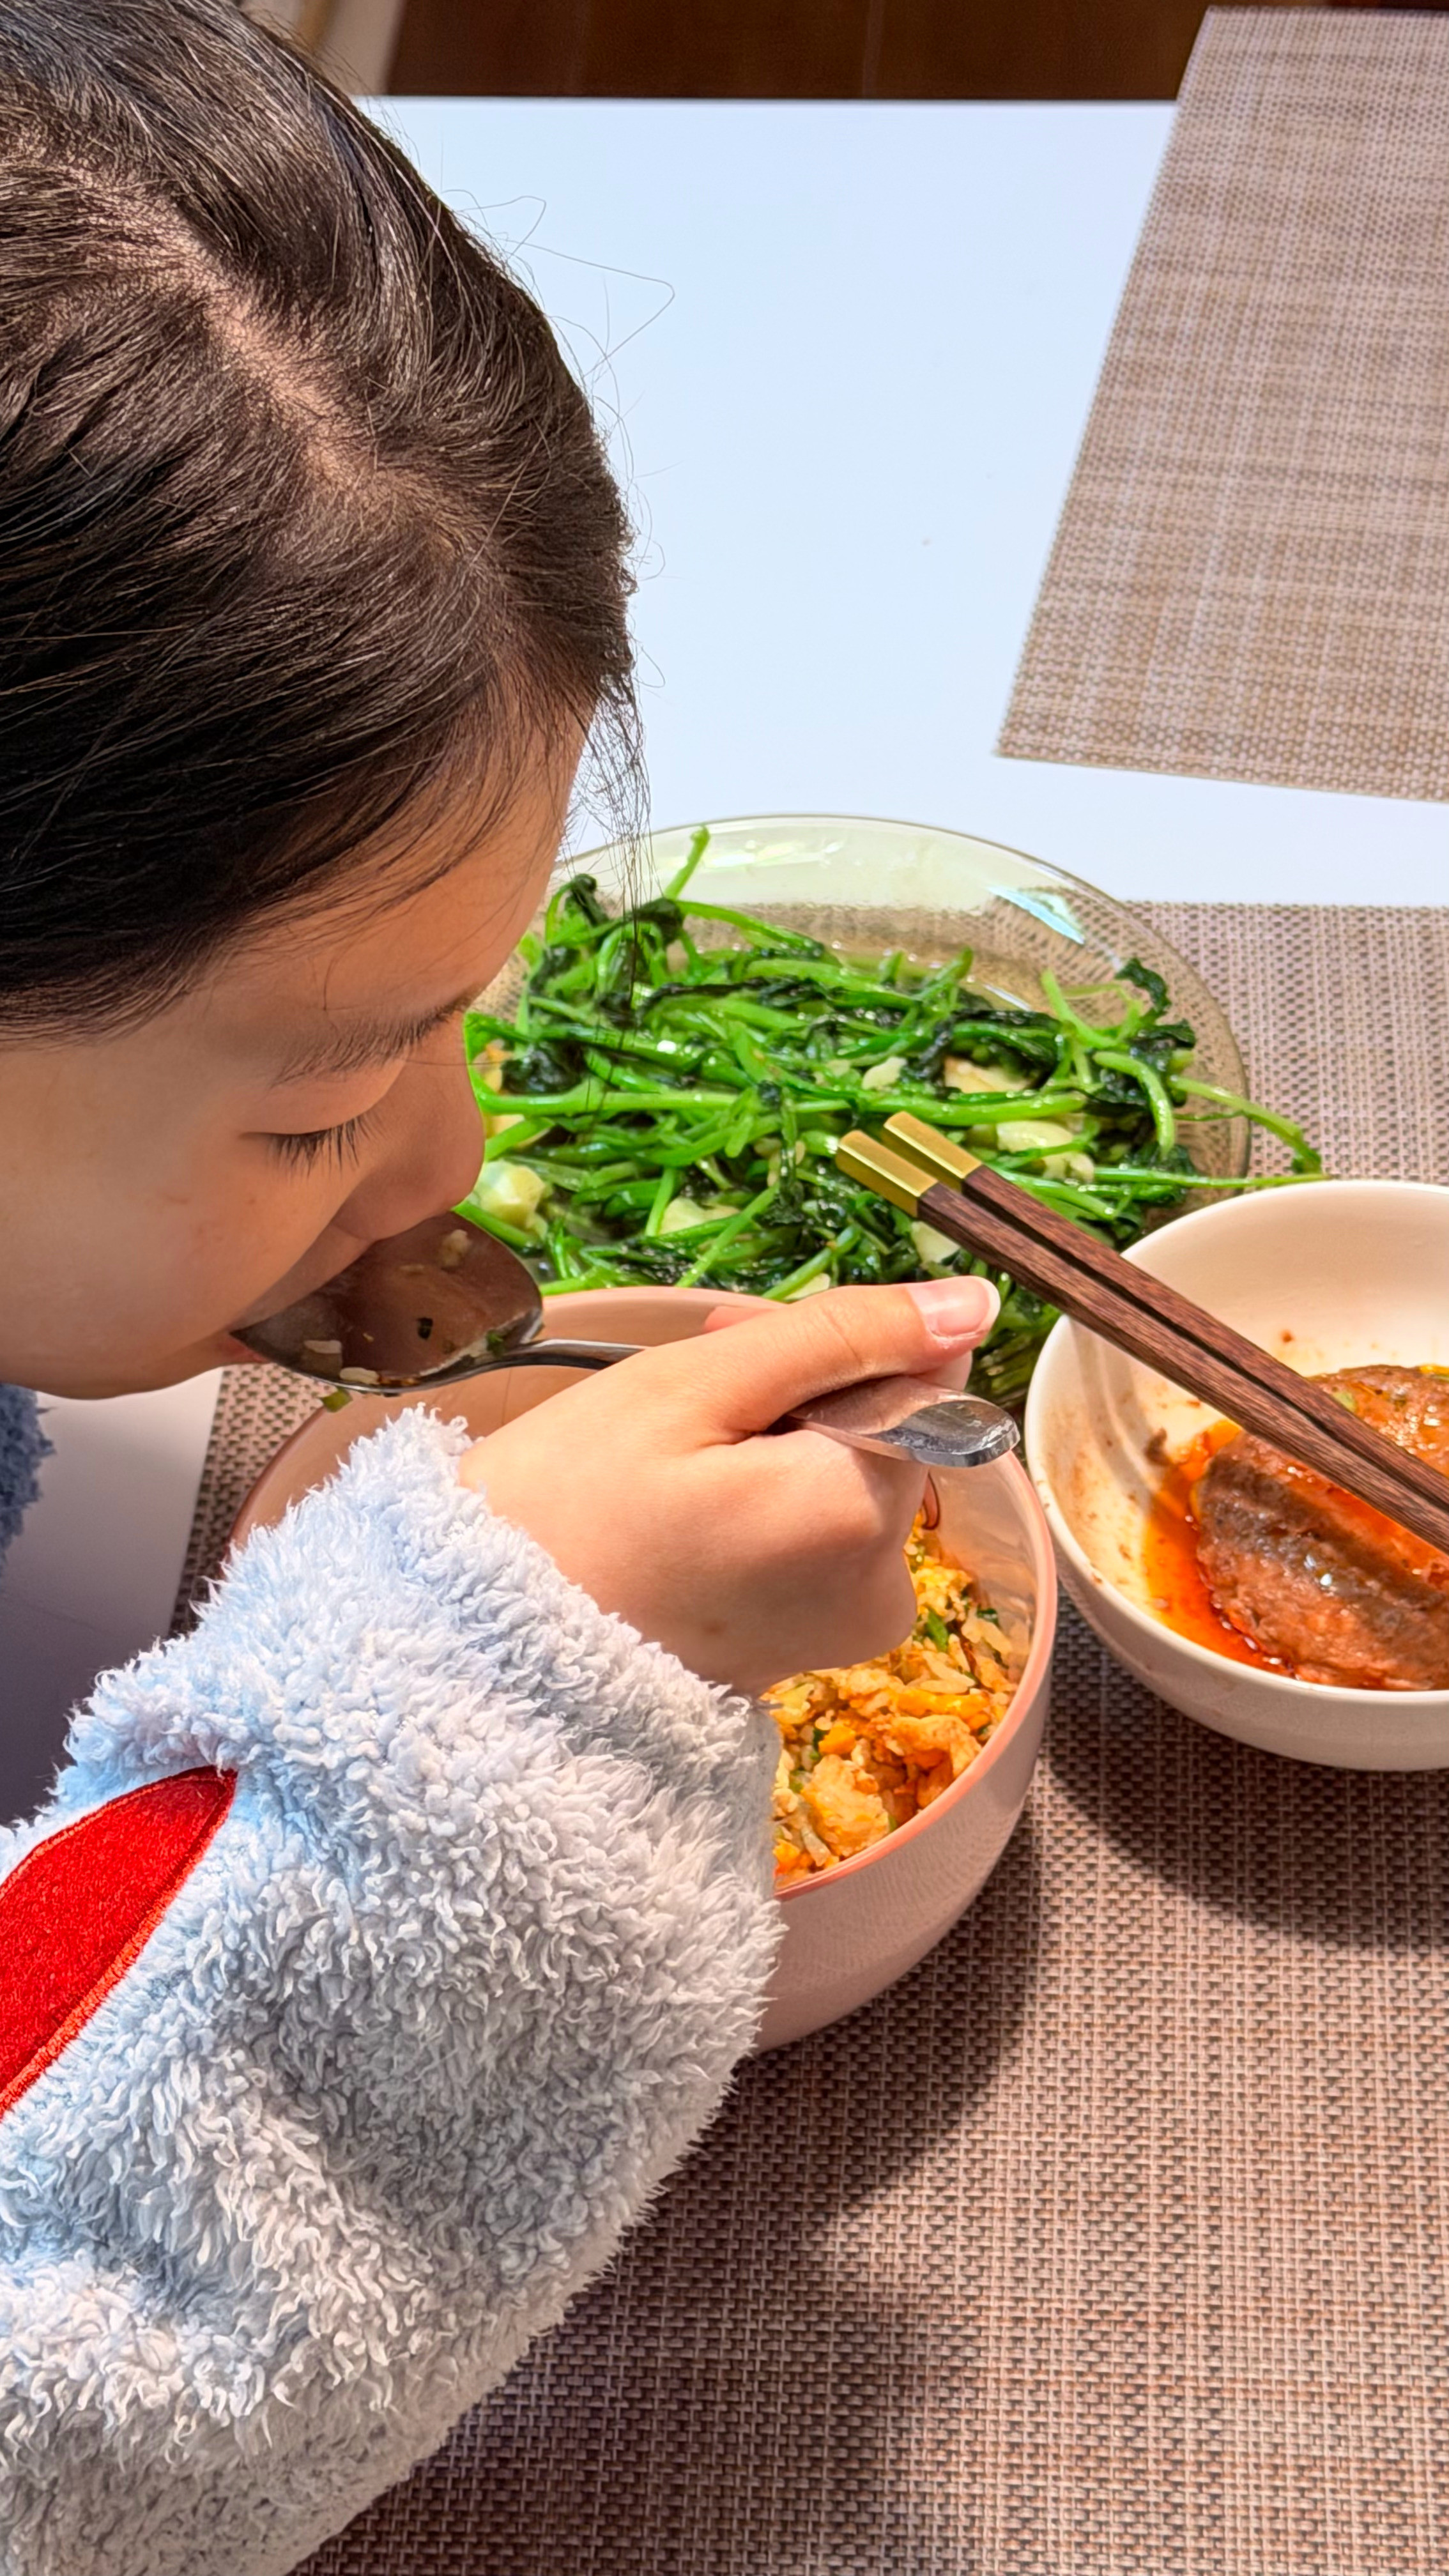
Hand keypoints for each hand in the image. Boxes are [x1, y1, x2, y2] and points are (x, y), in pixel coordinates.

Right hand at [457, 1277, 998, 1695]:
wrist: (483, 1659)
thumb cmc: (569, 1507)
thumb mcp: (697, 1387)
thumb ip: (844, 1336)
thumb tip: (975, 1301)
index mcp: (867, 1513)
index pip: (917, 1376)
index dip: (830, 1343)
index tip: (726, 1341)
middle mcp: (888, 1585)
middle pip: (886, 1429)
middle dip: (801, 1389)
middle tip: (688, 1378)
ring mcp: (851, 1628)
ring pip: (850, 1476)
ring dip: (779, 1438)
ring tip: (673, 1446)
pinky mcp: (813, 1647)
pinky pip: (820, 1536)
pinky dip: (768, 1500)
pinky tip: (689, 1501)